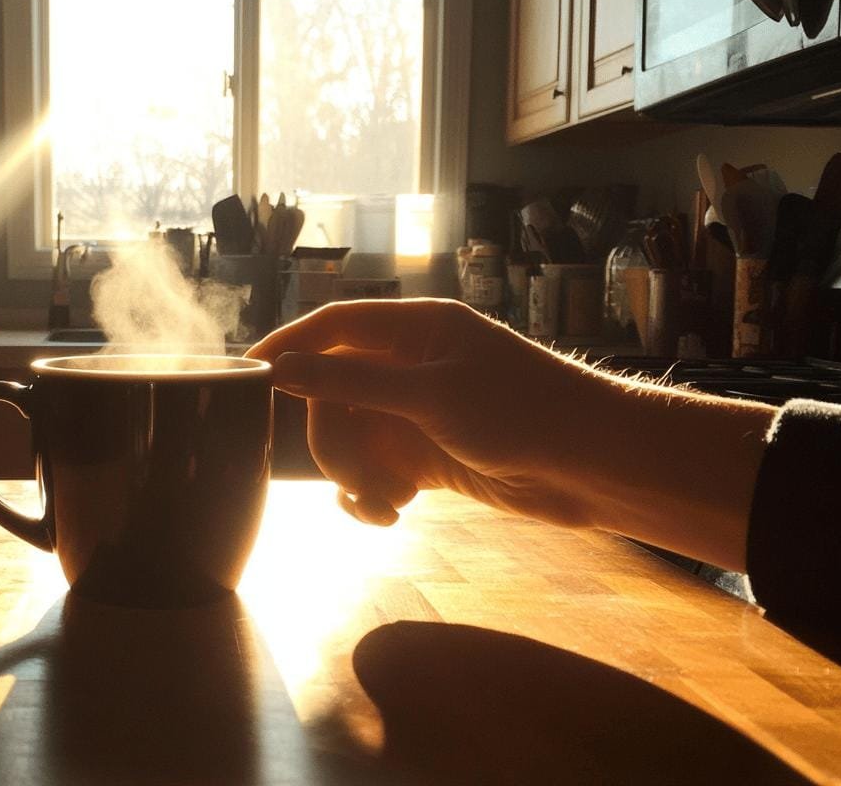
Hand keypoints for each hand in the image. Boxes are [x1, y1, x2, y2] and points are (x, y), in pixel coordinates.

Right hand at [248, 299, 605, 527]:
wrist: (593, 468)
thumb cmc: (522, 413)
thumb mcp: (429, 396)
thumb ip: (351, 383)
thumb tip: (282, 368)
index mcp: (418, 330)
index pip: (335, 325)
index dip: (289, 344)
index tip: (247, 372)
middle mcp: (415, 366)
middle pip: (334, 393)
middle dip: (331, 437)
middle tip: (349, 473)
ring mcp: (421, 414)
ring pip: (353, 438)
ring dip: (354, 476)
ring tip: (381, 504)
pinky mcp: (431, 457)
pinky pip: (377, 472)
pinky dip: (374, 496)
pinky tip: (391, 514)